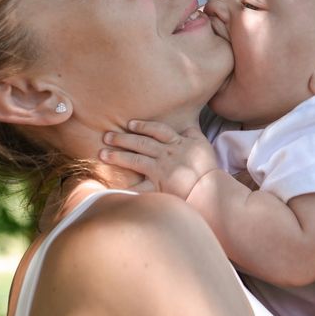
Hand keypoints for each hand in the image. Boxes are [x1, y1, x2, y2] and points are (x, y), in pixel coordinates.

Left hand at [100, 120, 218, 199]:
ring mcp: (162, 171)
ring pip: (136, 160)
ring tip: (102, 154)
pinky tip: (111, 185)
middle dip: (122, 139)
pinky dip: (126, 187)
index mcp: (178, 143)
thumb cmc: (208, 169)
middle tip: (106, 136)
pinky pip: (139, 187)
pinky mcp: (159, 187)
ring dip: (118, 156)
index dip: (142, 126)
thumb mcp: (203, 144)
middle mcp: (167, 154)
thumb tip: (185, 125)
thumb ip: (192, 133)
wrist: (212, 191)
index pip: (157, 130)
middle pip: (141, 143)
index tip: (129, 124)